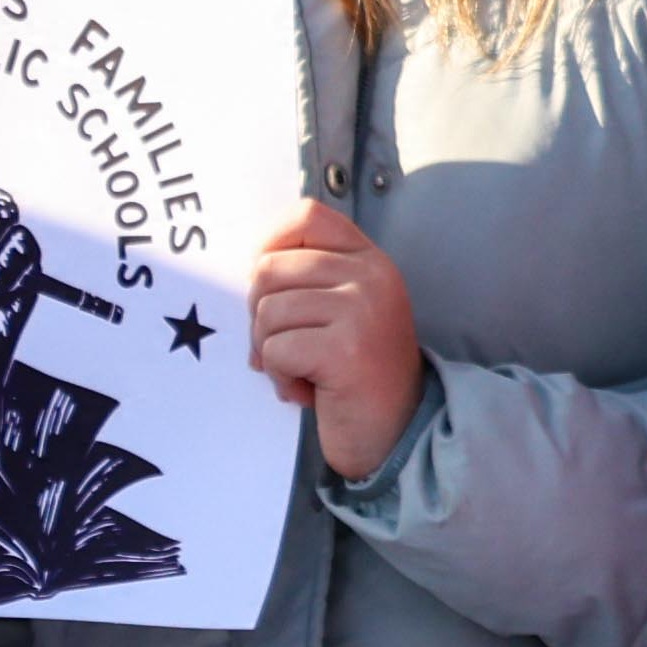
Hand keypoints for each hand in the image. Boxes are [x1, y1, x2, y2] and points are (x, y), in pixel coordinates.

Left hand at [240, 197, 424, 487]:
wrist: (399, 431)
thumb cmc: (355, 374)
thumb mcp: (340, 311)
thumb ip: (305, 279)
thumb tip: (248, 270)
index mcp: (368, 259)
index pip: (305, 215)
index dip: (269, 246)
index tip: (270, 288)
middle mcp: (370, 275)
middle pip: (269, 269)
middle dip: (261, 316)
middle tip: (287, 349)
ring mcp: (361, 309)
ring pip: (267, 312)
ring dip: (271, 352)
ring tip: (304, 372)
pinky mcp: (346, 348)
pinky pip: (276, 350)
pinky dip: (280, 377)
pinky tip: (308, 391)